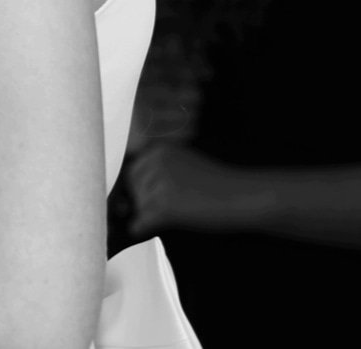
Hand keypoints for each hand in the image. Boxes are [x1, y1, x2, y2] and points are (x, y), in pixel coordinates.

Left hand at [126, 142, 256, 235]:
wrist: (243, 197)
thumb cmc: (221, 184)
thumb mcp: (186, 164)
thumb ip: (161, 170)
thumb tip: (134, 190)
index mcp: (161, 150)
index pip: (134, 170)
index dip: (139, 188)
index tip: (141, 199)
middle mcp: (156, 162)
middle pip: (134, 187)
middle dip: (142, 201)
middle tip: (157, 212)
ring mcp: (160, 183)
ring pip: (139, 205)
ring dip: (147, 214)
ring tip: (167, 219)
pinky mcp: (165, 206)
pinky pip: (142, 221)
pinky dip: (141, 228)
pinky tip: (143, 230)